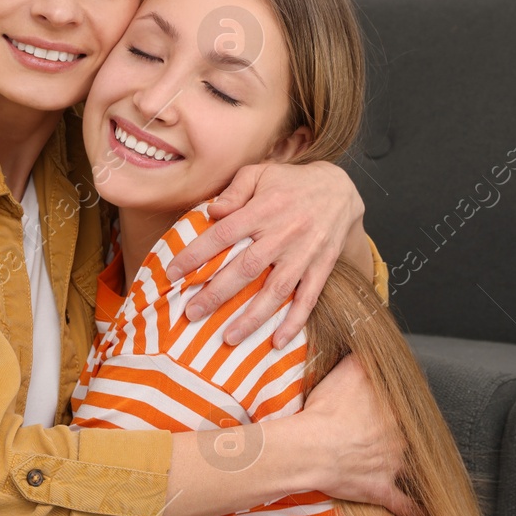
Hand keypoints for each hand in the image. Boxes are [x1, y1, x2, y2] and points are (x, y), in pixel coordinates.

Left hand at [166, 160, 364, 346]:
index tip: (173, 272)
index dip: (196, 254)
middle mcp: (284, 234)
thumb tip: (211, 212)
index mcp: (263, 209)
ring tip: (229, 338)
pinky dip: (294, 322)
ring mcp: (304, 254)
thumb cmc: (291, 182)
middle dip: (217, 294)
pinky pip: (309, 298)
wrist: (342, 189)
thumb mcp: (260, 173)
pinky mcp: (322, 267)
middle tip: (192, 314)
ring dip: (253, 317)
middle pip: (246, 268)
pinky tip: (277, 342)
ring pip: (276, 290)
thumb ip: (234, 191)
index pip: (223, 234)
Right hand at [282, 354, 418, 515]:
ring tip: (412, 469)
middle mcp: (400, 438)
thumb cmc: (326, 410)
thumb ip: (365, 359)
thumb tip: (374, 349)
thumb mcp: (348, 371)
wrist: (313, 448)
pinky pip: (403, 504)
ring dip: (411, 468)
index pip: (406, 407)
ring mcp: (393, 466)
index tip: (389, 410)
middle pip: (409, 436)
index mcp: (394, 411)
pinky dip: (413, 511)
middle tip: (386, 435)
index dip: (396, 408)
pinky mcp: (380, 489)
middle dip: (401, 436)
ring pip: (410, 467)